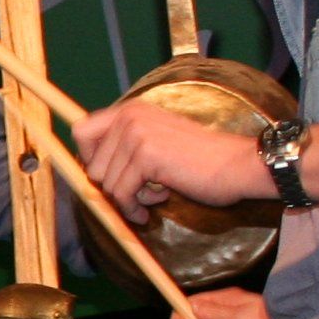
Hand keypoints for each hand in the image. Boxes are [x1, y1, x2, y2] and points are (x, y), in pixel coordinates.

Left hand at [74, 98, 272, 222]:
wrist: (236, 165)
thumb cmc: (200, 160)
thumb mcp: (157, 142)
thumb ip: (126, 149)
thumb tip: (90, 174)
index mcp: (131, 110)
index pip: (82, 131)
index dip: (89, 158)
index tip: (108, 176)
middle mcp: (130, 117)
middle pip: (91, 165)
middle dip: (114, 187)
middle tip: (142, 191)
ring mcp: (136, 134)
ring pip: (106, 184)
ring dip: (130, 197)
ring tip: (155, 194)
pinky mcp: (145, 156)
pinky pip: (122, 194)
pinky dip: (135, 207)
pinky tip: (157, 203)